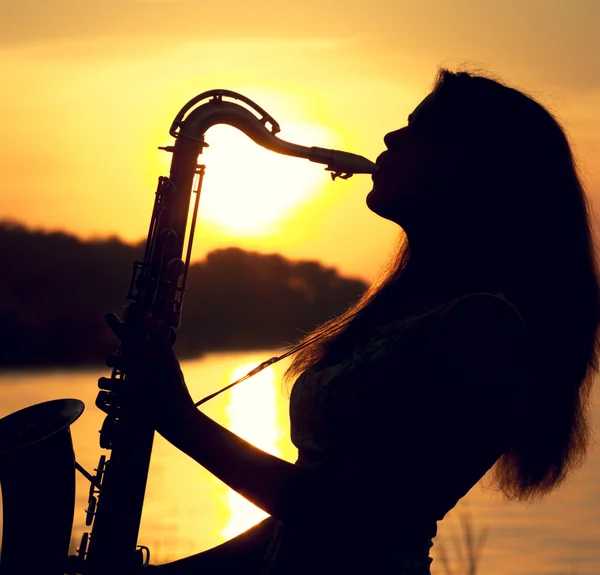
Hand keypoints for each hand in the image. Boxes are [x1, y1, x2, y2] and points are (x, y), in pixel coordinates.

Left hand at [100, 311, 196, 439]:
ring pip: (114, 359)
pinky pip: (107, 383)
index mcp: (167, 356)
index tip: (135, 309)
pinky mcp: (130, 394)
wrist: (180, 420)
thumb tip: (154, 334)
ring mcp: (142, 378)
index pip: (155, 330)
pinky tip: (105, 384)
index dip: (144, 318)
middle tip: (108, 315)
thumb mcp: (173, 369)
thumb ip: (163, 352)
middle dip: (116, 325)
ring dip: (112, 359)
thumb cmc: (177, 393)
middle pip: (130, 338)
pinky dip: (105, 384)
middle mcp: (155, 363)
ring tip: (111, 360)